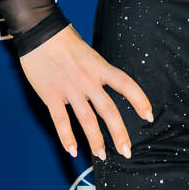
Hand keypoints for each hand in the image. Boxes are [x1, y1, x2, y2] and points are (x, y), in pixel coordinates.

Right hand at [18, 25, 152, 159]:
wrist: (39, 33)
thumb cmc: (64, 40)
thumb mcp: (89, 52)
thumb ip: (97, 71)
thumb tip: (105, 84)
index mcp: (100, 68)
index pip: (126, 85)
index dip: (140, 100)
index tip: (149, 116)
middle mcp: (88, 80)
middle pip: (108, 110)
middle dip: (119, 133)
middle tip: (126, 151)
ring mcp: (69, 89)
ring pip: (87, 120)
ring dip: (95, 141)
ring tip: (101, 156)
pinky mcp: (51, 95)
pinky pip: (61, 121)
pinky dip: (66, 137)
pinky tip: (72, 151)